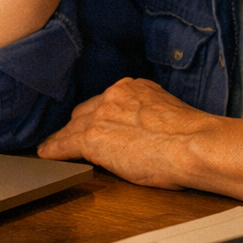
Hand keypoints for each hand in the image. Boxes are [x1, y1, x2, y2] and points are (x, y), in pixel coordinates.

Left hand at [37, 78, 222, 189]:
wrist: (195, 145)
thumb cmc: (193, 137)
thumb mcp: (170, 112)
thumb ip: (151, 114)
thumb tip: (147, 128)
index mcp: (134, 88)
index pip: (106, 102)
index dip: (99, 116)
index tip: (98, 124)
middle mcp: (114, 95)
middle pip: (86, 111)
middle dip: (79, 125)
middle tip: (72, 138)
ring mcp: (101, 115)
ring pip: (74, 127)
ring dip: (64, 138)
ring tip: (52, 148)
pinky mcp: (93, 137)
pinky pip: (65, 143)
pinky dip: (55, 149)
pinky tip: (47, 154)